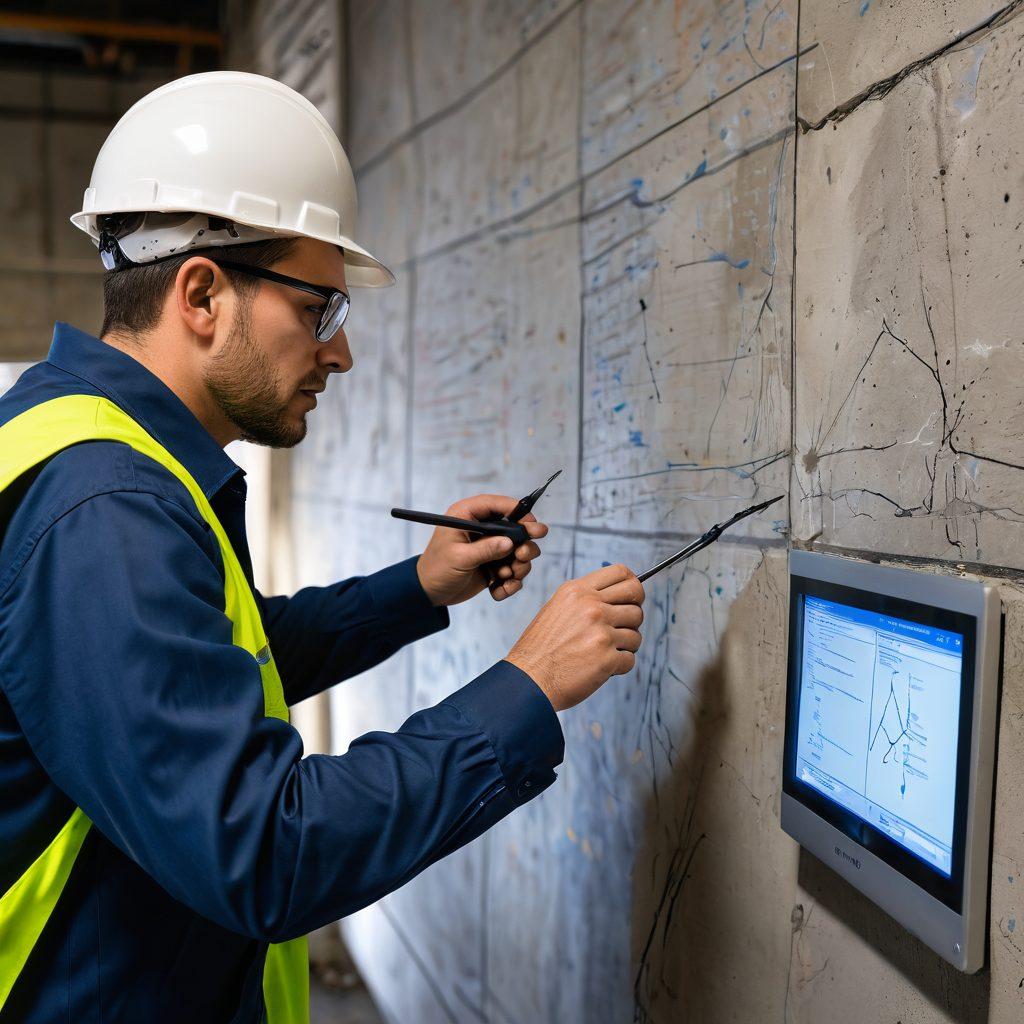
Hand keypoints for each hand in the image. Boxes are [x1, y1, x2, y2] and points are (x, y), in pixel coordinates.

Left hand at [415, 493, 548, 605]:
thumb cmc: (436, 569)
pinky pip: (512, 571)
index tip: (532, 525)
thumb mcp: (459, 558)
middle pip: (515, 528)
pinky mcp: (494, 565)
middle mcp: (482, 528)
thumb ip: (485, 549)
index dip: (518, 512)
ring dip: (518, 566)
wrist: (429, 593)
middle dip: (524, 544)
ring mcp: (490, 547)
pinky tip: (498, 590)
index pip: (498, 505)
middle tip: (523, 555)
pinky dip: (510, 583)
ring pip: (518, 551)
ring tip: (506, 576)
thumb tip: (510, 542)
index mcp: (467, 516)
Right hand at [506, 563, 644, 711]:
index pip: (621, 572)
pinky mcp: (607, 659)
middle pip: (636, 598)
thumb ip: (585, 599)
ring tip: (605, 652)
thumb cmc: (541, 648)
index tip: (631, 598)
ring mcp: (601, 633)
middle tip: (624, 626)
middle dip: (634, 613)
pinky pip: (630, 659)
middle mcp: (591, 607)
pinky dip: (619, 666)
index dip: (632, 585)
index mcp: (577, 591)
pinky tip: (601, 667)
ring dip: (626, 645)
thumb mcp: (557, 608)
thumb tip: (617, 597)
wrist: (528, 679)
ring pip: (636, 632)